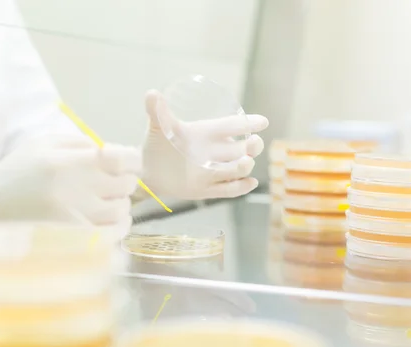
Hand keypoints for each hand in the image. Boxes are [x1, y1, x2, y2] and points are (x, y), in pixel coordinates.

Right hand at [0, 134, 140, 259]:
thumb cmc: (17, 174)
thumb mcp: (43, 145)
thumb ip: (80, 143)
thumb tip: (114, 151)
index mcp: (69, 162)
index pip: (123, 159)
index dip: (131, 160)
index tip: (125, 163)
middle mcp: (74, 189)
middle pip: (126, 185)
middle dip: (124, 182)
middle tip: (112, 184)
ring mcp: (75, 218)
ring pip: (121, 211)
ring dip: (120, 205)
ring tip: (106, 202)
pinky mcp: (73, 241)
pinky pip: (112, 234)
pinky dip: (117, 227)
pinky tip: (108, 221)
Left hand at [139, 90, 268, 199]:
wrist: (148, 171)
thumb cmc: (157, 145)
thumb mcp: (158, 128)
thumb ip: (157, 112)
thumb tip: (151, 93)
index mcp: (207, 133)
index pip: (232, 125)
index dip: (248, 123)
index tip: (262, 122)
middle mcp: (214, 152)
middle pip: (242, 148)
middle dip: (252, 146)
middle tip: (255, 143)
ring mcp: (212, 171)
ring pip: (236, 169)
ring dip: (244, 166)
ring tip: (245, 163)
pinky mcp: (206, 189)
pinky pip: (228, 190)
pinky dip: (240, 188)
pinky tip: (250, 183)